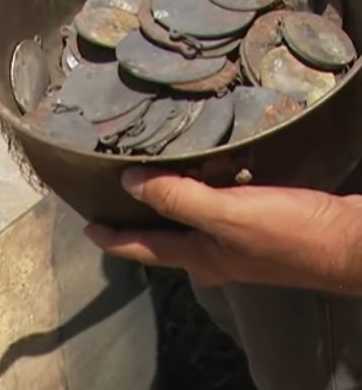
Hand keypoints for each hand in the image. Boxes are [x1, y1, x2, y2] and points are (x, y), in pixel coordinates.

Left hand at [85, 167, 361, 293]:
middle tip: (111, 195)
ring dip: (170, 198)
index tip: (86, 227)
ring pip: (192, 218)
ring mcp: (240, 240)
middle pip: (164, 235)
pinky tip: (207, 164)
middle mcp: (215, 252)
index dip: (112, 238)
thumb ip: (178, 198)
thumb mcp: (228, 215)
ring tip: (150, 171)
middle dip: (137, 218)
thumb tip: (129, 183)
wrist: (353, 242)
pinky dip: (207, 185)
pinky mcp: (264, 221)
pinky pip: (222, 202)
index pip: (142, 248)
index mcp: (200, 256)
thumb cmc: (292, 234)